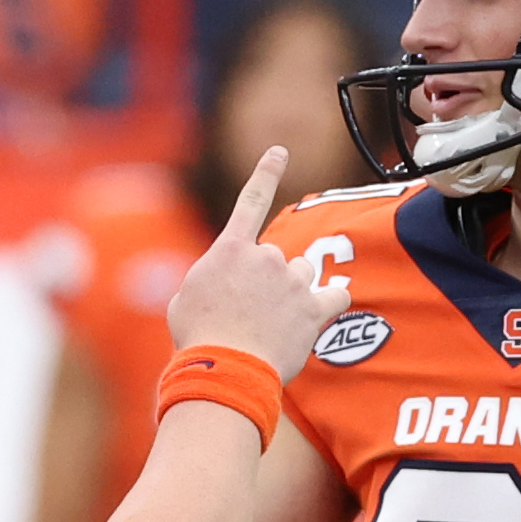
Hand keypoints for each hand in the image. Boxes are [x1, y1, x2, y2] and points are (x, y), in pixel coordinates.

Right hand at [169, 147, 345, 379]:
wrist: (224, 370)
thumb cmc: (198, 338)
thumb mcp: (185, 300)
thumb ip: (208, 280)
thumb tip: (220, 285)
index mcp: (230, 249)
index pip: (251, 200)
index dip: (267, 173)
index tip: (280, 152)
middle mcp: (265, 257)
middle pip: (277, 257)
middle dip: (267, 280)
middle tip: (249, 315)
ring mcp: (291, 281)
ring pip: (302, 274)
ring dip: (293, 291)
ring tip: (273, 324)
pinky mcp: (312, 309)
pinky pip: (336, 296)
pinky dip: (330, 303)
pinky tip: (318, 315)